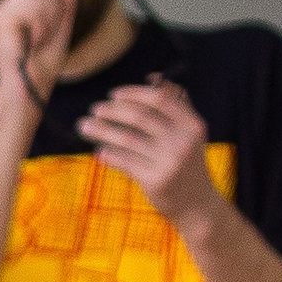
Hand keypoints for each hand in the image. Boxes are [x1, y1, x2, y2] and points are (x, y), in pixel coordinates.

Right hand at [0, 0, 71, 111]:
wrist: (29, 89)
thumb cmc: (43, 65)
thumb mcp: (62, 27)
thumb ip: (66, 2)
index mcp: (16, 6)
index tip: (45, 5)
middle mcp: (3, 7)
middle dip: (51, 7)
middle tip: (43, 37)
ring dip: (46, 19)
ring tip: (37, 42)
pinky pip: (30, 9)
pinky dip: (39, 27)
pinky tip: (31, 44)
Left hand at [82, 79, 217, 231]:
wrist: (197, 203)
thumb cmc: (187, 163)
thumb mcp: (189, 133)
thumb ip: (176, 106)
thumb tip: (154, 78)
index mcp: (191, 124)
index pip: (159, 100)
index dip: (134, 94)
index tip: (113, 94)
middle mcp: (182, 140)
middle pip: (140, 117)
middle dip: (113, 110)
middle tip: (94, 109)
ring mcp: (169, 161)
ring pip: (127, 139)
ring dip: (102, 130)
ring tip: (85, 126)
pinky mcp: (155, 181)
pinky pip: (125, 162)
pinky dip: (109, 154)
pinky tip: (98, 151)